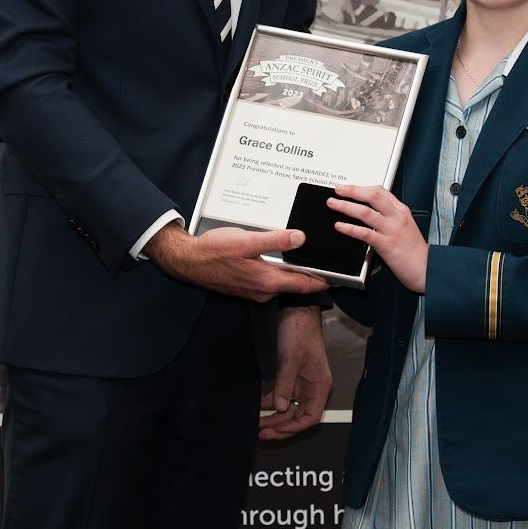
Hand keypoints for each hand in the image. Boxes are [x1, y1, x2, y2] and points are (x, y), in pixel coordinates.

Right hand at [146, 223, 327, 301]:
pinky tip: (277, 258)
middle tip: (325, 261)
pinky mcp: (246, 286)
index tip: (339, 276)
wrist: (188, 261)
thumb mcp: (246, 240)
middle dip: (310, 273)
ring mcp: (254, 290)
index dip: (323, 280)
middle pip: (295, 283)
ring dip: (293, 271)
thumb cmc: (214, 251)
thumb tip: (300, 238)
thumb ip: (275, 240)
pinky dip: (278, 271)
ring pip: (282, 281)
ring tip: (304, 257)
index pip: (304, 284)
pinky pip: (269, 280)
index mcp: (267, 281)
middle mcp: (264, 290)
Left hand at [259, 305, 330, 440]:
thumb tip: (280, 407)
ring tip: (258, 425)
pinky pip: (282, 396)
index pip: (310, 417)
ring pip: (289, 408)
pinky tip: (258, 408)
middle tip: (261, 433)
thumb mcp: (291, 358)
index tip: (276, 431)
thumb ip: (286, 383)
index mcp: (320, 384)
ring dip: (274, 417)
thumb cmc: (300, 330)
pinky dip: (270, 403)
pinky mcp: (290, 375)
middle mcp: (312, 386)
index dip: (293, 428)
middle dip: (280, 426)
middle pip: (298, 416)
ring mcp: (301, 382)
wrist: (295, 310)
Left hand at [329, 184, 427, 293]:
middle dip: (352, 191)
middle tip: (337, 190)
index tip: (348, 187)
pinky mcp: (386, 244)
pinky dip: (350, 228)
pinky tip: (340, 226)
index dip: (361, 187)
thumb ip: (389, 218)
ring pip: (365, 212)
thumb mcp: (405, 227)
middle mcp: (397, 217)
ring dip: (346, 206)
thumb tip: (369, 212)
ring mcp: (392, 230)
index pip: (380, 191)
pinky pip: (365, 233)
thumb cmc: (414, 251)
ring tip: (333, 204)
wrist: (426, 268)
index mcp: (401, 211)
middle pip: (372, 196)